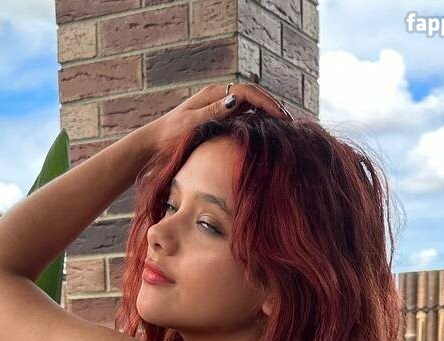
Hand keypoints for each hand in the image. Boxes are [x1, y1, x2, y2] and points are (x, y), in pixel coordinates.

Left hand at [143, 82, 292, 156]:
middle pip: (252, 95)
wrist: (155, 144)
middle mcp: (218, 97)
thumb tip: (236, 101)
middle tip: (288, 122)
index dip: (266, 102)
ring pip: (249, 105)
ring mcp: (219, 107)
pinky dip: (256, 121)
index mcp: (213, 94)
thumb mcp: (192, 124)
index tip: (280, 116)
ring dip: (266, 113)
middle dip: (271, 106)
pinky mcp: (219, 119)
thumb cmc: (171, 136)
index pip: (247, 92)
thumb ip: (214, 113)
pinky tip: (265, 133)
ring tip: (282, 127)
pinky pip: (242, 116)